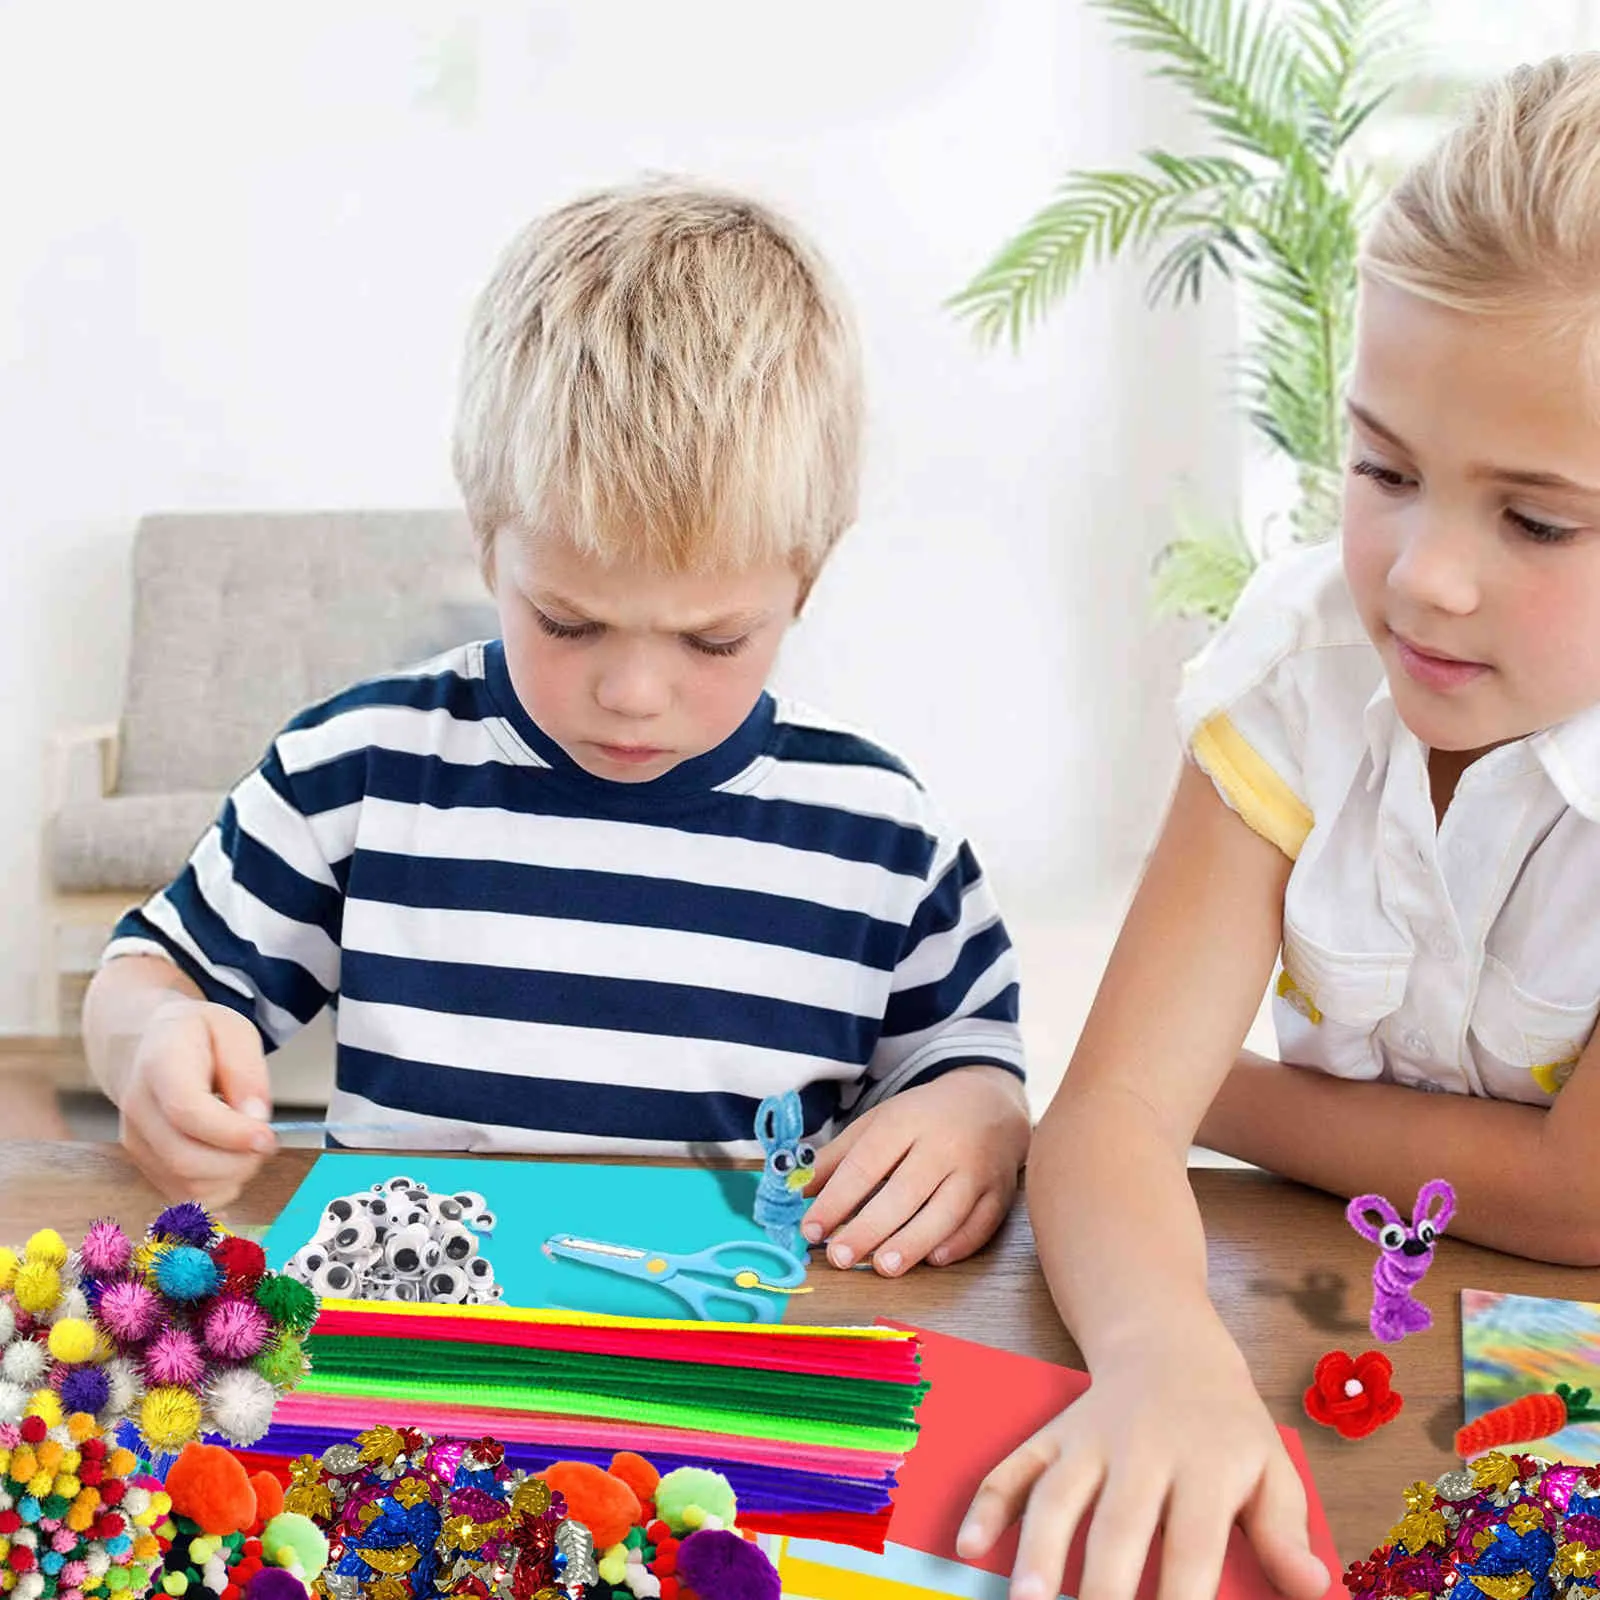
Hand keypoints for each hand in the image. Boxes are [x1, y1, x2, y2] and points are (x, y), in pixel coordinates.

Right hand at [119, 998, 276, 1206]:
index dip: (231, 1133)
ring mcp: (137, 1142)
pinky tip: (230, 1161)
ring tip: (248, 1146)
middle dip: (239, 1161)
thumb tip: (255, 1118)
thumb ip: (247, 1073)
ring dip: (232, 1177)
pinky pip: (185, 1197)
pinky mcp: (145, 1165)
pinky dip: (218, 1189)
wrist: (149, 1046)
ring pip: (186, 1185)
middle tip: (266, 1141)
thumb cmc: (197, 1038)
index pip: (187, 1112)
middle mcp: (138, 1108)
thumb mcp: (234, 1032)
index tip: (267, 1137)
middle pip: (184, 1158)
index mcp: (160, 1065)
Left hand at [799, 1065, 1028, 1274]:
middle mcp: (943, 1144)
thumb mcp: (878, 1123)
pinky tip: (934, 1259)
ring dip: (913, 1242)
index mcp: (906, 1121)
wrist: (991, 1101)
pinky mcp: (1000, 1192)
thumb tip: (798, 1192)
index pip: (866, 1164)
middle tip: (839, 1256)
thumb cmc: (923, 1117)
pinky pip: (981, 1223)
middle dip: (869, 1227)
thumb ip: (838, 1157)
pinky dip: (959, 1243)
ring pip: (946, 1211)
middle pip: (905, 1191)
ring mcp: (976, 1169)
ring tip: (882, 1266)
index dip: (836, 1199)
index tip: (810, 1229)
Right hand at [957, 1323, 1329, 1599]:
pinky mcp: (1054, 1432)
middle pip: (1119, 1527)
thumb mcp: (1271, 1467)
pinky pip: (1016, 1465)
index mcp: (1206, 1466)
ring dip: (1040, 1550)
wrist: (1169, 1342)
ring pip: (1058, 1495)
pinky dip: (990, 1502)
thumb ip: (1285, 1531)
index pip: (1193, 1549)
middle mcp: (1144, 1451)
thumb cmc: (1227, 1425)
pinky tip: (971, 1544)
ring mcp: (1091, 1440)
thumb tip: (1313, 1588)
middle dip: (1104, 1592)